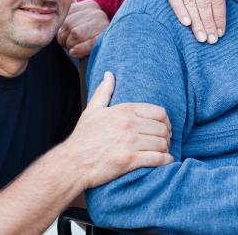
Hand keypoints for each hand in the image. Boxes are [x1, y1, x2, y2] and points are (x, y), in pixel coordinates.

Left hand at [57, 0, 109, 57]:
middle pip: (67, 25)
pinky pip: (88, 43)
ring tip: (79, 48)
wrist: (104, 59)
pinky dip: (79, 50)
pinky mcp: (106, 37)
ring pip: (75, 35)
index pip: (63, 17)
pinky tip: (75, 53)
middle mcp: (98, 12)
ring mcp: (103, 23)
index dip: (61, 31)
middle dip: (66, 40)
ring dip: (72, 46)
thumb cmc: (85, 42)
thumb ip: (71, 12)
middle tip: (74, 45)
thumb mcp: (77, 24)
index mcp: (89, 5)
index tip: (69, 38)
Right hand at [62, 72, 172, 188]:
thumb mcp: (92, 111)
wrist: (71, 164)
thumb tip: (109, 74)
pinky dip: (165, 160)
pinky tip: (166, 161)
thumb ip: (104, 92)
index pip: (159, 112)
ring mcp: (129, 142)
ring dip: (166, 148)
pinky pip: (157, 158)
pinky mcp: (129, 160)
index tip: (165, 128)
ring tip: (164, 152)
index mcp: (124, 110)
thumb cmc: (82, 138)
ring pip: (161, 143)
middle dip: (167, 136)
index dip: (166, 121)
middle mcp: (129, 124)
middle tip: (165, 141)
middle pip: (162, 128)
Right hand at [137, 0, 225, 43]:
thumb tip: (230, 14)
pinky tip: (186, 23)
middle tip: (211, 40)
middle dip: (208, 22)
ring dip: (196, 21)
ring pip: (190, 0)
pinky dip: (180, 10)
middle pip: (205, 0)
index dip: (220, 16)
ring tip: (200, 37)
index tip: (220, 33)